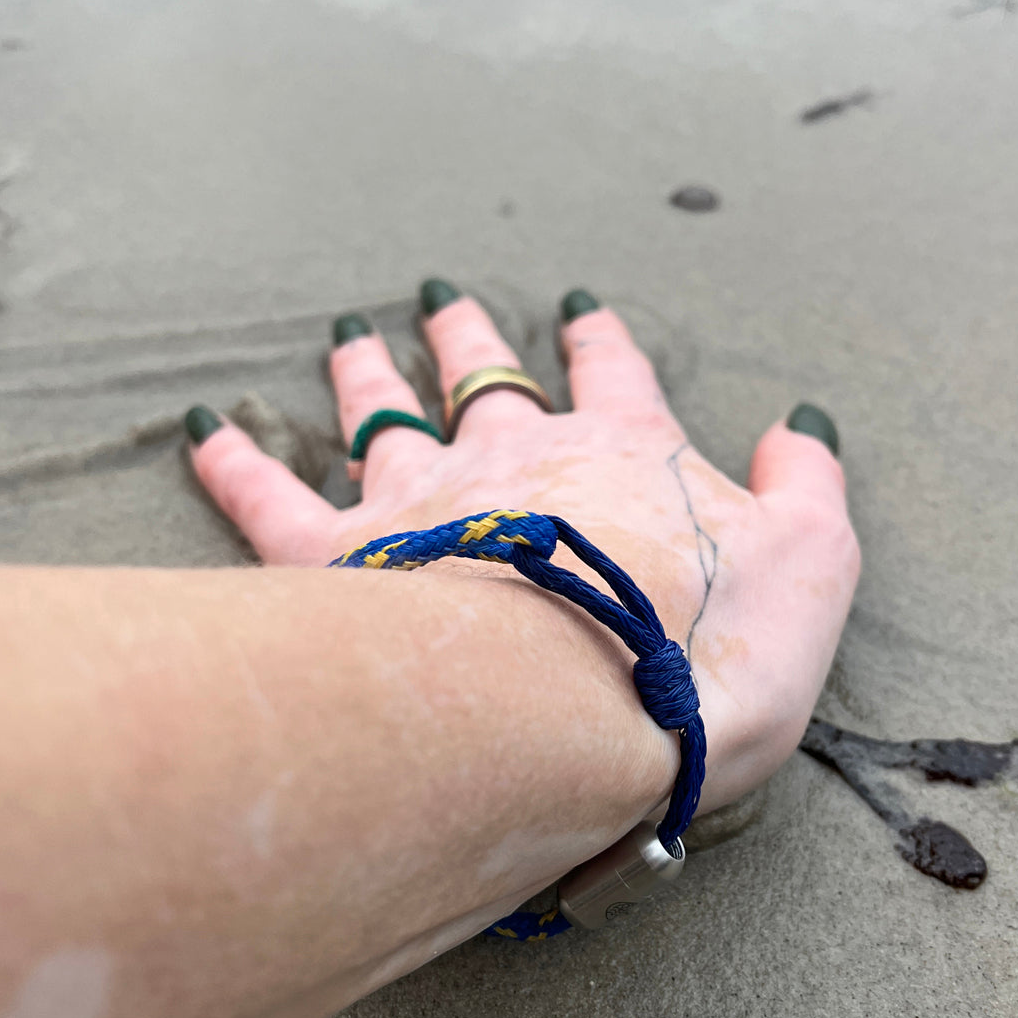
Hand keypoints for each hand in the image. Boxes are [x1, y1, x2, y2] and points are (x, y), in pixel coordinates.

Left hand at [185, 282, 859, 810]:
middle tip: (438, 300)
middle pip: (483, 377)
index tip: (581, 312)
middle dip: (465, 336)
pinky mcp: (347, 560)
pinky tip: (207, 432)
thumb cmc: (708, 650)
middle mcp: (514, 457)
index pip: (612, 377)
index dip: (601, 344)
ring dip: (369, 374)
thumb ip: (806, 488)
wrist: (588, 717)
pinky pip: (275, 501)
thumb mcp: (810, 566)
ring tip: (351, 339)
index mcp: (620, 455)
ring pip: (387, 417)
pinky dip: (237, 465)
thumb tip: (798, 429)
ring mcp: (425, 502)